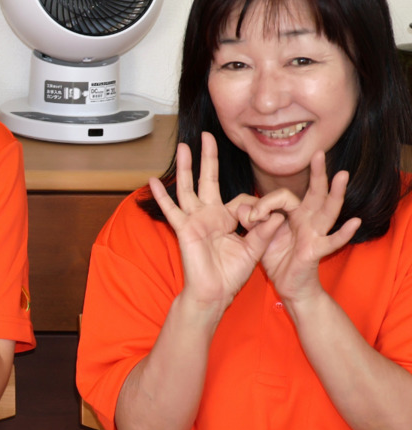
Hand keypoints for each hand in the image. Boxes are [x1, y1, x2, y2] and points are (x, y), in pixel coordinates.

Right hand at [150, 132, 284, 312]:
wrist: (214, 293)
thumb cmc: (231, 275)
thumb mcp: (253, 250)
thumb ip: (264, 231)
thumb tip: (277, 214)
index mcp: (226, 219)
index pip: (239, 199)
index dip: (254, 207)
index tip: (261, 221)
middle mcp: (208, 215)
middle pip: (208, 180)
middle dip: (208, 158)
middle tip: (208, 136)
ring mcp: (194, 220)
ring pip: (188, 188)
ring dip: (186, 167)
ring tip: (183, 147)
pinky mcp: (184, 229)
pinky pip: (172, 210)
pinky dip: (161, 196)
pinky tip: (153, 181)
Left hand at [259, 152, 359, 305]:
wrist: (289, 285)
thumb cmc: (277, 257)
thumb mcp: (259, 236)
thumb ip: (251, 221)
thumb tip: (240, 207)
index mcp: (294, 214)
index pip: (283, 197)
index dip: (265, 204)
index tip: (250, 217)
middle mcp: (308, 221)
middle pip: (315, 194)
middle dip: (317, 174)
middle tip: (319, 153)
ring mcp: (316, 234)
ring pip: (328, 211)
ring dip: (335, 194)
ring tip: (341, 176)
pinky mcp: (317, 251)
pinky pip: (332, 241)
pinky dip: (343, 233)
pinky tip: (354, 222)